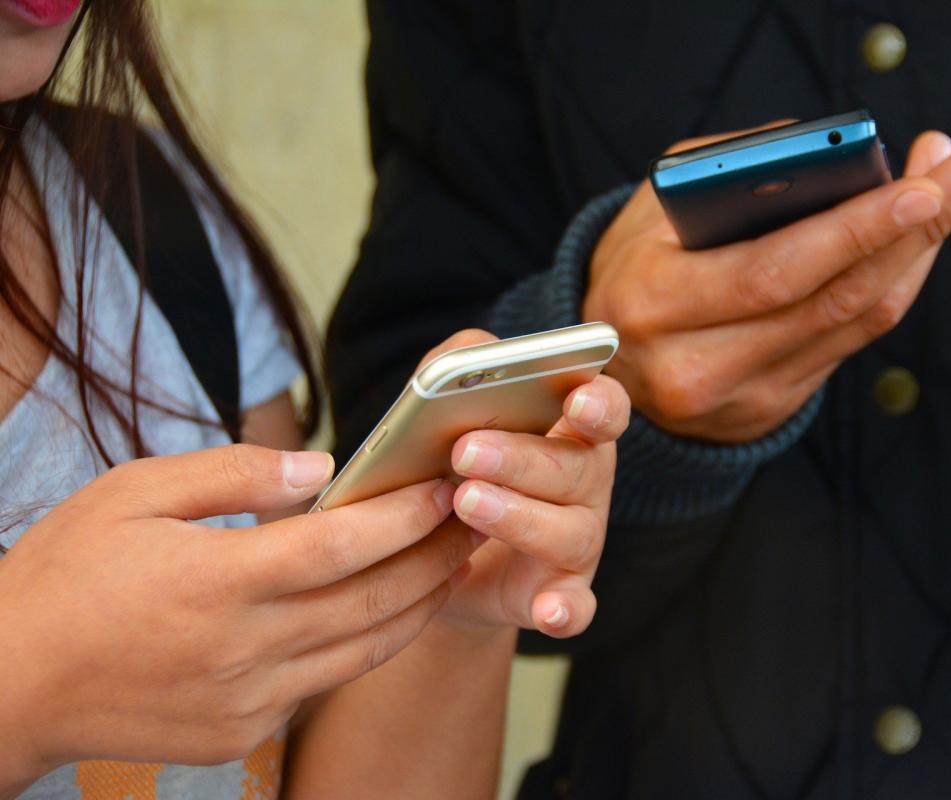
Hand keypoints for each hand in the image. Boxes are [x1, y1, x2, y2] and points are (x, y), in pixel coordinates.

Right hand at [0, 445, 475, 787]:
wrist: (8, 685)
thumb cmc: (64, 576)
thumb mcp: (132, 494)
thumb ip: (232, 474)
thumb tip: (319, 468)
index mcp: (218, 581)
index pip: (344, 545)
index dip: (405, 516)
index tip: (443, 487)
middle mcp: (244, 648)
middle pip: (374, 601)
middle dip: (435, 558)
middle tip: (472, 521)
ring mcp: (248, 700)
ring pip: (364, 650)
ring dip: (418, 607)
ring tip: (450, 566)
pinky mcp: (242, 733)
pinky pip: (324, 682)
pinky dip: (365, 645)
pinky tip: (384, 612)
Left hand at [410, 330, 629, 638]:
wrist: (431, 557)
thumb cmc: (451, 467)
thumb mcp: (446, 412)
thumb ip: (457, 368)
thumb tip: (473, 353)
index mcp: (571, 431)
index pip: (604, 408)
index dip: (597, 402)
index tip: (575, 399)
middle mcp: (587, 485)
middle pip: (576, 468)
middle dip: (523, 457)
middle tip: (466, 451)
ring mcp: (579, 543)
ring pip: (570, 531)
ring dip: (521, 517)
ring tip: (466, 502)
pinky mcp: (560, 595)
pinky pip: (575, 607)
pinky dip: (566, 610)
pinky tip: (548, 611)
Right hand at [583, 123, 950, 441]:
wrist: (607, 364)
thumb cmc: (637, 264)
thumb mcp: (657, 206)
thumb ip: (730, 171)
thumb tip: (830, 155)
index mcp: (654, 303)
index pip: (772, 272)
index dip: (854, 232)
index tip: (920, 187)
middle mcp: (695, 365)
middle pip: (832, 300)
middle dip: (912, 232)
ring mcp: (738, 398)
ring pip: (855, 324)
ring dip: (916, 255)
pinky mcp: (769, 410)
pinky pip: (850, 344)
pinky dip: (890, 287)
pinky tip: (914, 242)